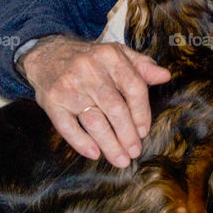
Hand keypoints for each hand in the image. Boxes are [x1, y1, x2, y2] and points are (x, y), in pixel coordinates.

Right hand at [20, 35, 170, 167]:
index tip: (144, 130)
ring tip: (121, 159)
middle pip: (115, 108)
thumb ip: (141, 65)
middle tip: (135, 152)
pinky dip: (81, 143)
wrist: (47, 53)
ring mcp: (69, 86)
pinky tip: (94, 153)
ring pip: (94, 121)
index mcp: (110, 56)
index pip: (134, 87)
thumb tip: (165, 76)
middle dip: (128, 134)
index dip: (142, 112)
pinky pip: (67, 127)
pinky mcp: (51, 101)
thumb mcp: (116, 53)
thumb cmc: (89, 58)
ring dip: (109, 144)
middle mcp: (89, 69)